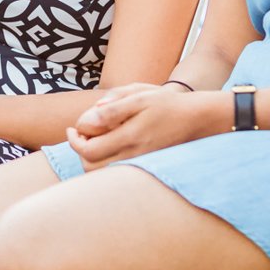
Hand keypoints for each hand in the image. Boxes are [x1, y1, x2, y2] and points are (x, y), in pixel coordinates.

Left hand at [66, 88, 227, 170]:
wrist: (197, 119)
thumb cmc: (166, 103)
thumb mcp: (140, 96)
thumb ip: (113, 107)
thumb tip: (89, 118)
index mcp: (130, 137)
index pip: (88, 151)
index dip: (74, 141)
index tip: (73, 129)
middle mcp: (134, 155)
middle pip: (91, 167)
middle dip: (80, 151)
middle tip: (80, 135)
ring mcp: (140, 164)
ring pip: (103, 173)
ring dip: (91, 159)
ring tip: (93, 140)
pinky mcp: (146, 166)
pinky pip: (117, 172)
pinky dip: (105, 163)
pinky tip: (108, 146)